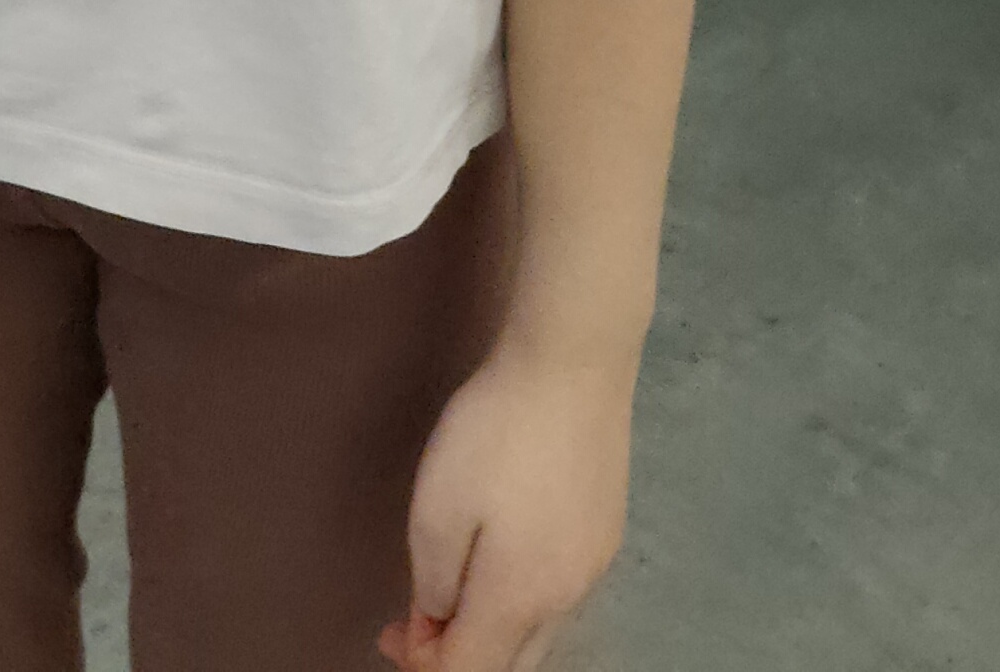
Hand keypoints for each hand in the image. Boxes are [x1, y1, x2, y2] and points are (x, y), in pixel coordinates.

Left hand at [384, 340, 634, 671]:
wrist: (576, 359)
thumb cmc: (497, 431)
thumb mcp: (438, 509)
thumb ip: (432, 585)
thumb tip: (437, 626)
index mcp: (521, 599)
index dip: (423, 664)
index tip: (392, 629)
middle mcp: (567, 596)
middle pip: (511, 664)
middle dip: (461, 655)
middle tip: (417, 618)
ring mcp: (596, 562)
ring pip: (539, 630)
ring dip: (494, 627)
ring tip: (456, 580)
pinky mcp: (608, 527)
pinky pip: (560, 592)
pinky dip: (524, 596)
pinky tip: (506, 549)